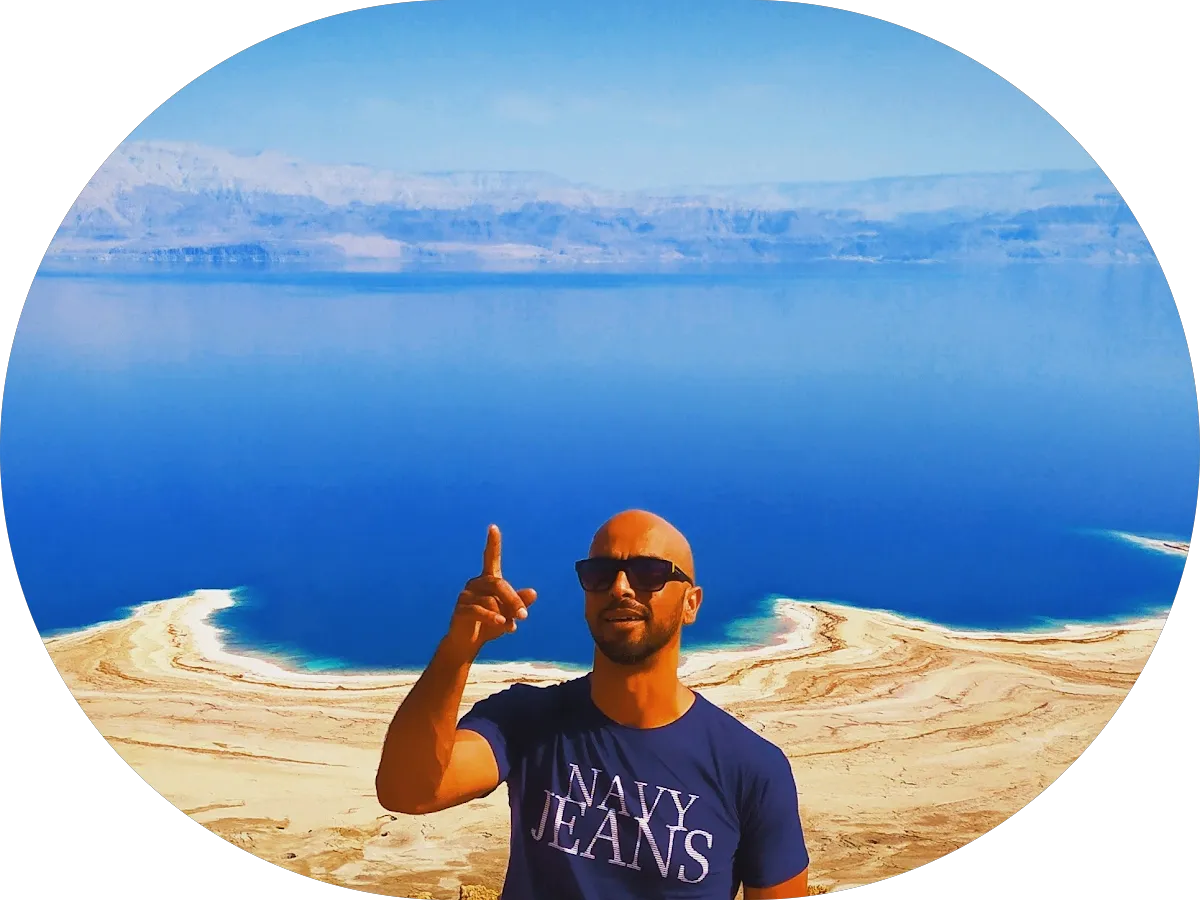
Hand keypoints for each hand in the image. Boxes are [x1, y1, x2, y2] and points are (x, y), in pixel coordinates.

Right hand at [445, 525, 536, 656]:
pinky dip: (492, 617)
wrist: (468, 643)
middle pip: (498, 584)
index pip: (490, 558)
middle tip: (525, 615)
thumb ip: (520, 603)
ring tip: (510, 626)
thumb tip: (533, 592)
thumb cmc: (490, 624)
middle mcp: (476, 583)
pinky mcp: (460, 609)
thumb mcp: (509, 614)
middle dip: (513, 599)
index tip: (493, 527)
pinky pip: (479, 610)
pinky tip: (502, 624)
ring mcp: (466, 595)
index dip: (492, 543)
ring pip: (490, 600)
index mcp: (488, 580)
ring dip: (504, 614)